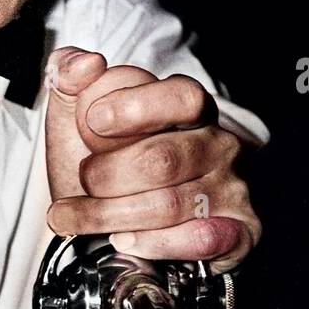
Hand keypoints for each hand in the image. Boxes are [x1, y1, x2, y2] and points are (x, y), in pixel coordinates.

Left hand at [44, 47, 260, 272]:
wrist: (112, 225)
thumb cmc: (101, 166)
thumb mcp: (75, 116)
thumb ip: (69, 78)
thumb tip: (84, 65)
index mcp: (189, 108)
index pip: (181, 97)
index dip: (136, 109)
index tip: (94, 120)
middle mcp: (218, 145)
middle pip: (163, 159)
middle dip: (106, 175)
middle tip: (82, 180)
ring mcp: (231, 189)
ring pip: (168, 205)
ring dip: (108, 215)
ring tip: (75, 217)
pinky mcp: (239, 233)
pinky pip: (200, 240)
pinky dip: (153, 244)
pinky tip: (124, 240)